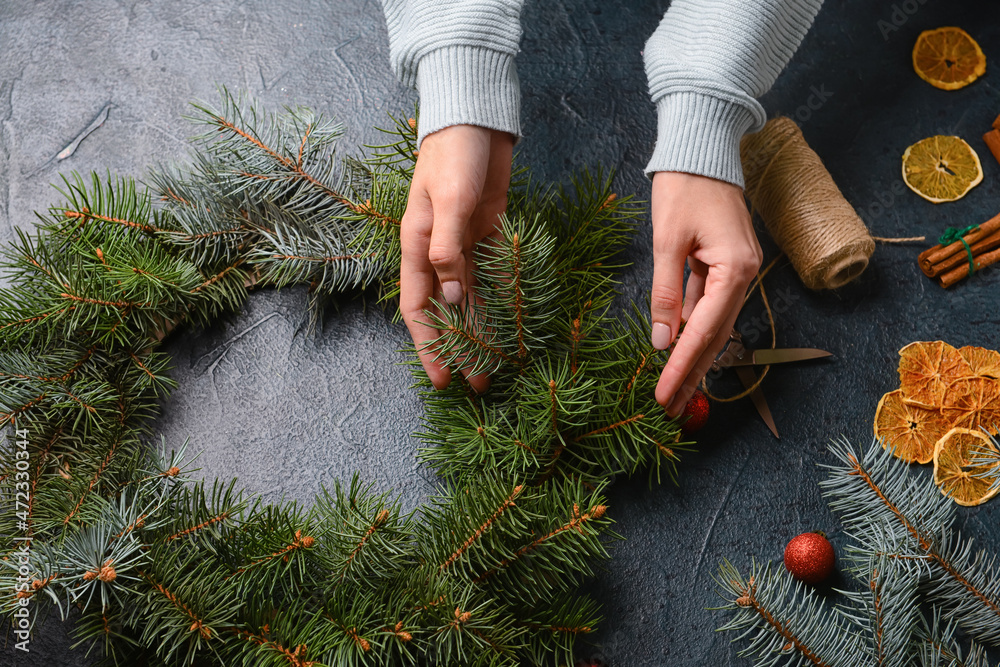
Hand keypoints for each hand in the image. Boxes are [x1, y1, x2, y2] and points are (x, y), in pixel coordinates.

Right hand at [399, 124, 513, 392]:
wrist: (476, 119)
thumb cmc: (454, 155)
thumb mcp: (448, 200)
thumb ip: (447, 247)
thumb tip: (451, 296)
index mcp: (417, 246)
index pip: (419, 308)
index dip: (428, 345)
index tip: (442, 377)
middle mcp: (438, 252)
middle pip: (446, 312)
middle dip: (459, 348)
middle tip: (477, 382)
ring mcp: (464, 245)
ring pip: (470, 300)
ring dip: (481, 331)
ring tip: (495, 364)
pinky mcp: (489, 234)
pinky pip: (492, 277)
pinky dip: (498, 300)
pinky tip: (510, 323)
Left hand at [649, 171, 762, 416]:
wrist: (702, 147)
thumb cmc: (684, 187)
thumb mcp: (667, 243)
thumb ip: (666, 293)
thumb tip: (662, 341)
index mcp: (735, 269)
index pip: (705, 331)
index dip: (683, 367)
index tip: (664, 395)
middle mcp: (744, 274)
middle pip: (715, 335)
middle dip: (691, 373)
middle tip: (670, 408)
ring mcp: (738, 270)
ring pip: (714, 324)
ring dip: (693, 356)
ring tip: (673, 389)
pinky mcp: (726, 264)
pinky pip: (710, 305)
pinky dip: (694, 329)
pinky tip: (678, 351)